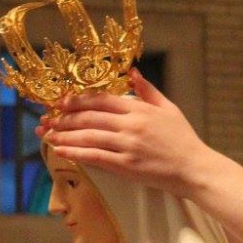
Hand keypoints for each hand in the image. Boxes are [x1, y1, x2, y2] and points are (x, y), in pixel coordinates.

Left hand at [37, 69, 213, 194]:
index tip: (61, 102)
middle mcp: (131, 125)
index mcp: (140, 109)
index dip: (78, 100)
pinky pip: (96, 157)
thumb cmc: (184, 139)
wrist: (195, 169)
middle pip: (90, 118)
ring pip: (88, 137)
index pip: (101, 100)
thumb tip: (131, 72)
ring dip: (65, 136)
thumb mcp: (169, 109)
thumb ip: (148, 90)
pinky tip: (62, 151)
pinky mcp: (127, 166)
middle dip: (65, 118)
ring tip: (48, 136)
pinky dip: (77, 153)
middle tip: (48, 120)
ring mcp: (128, 146)